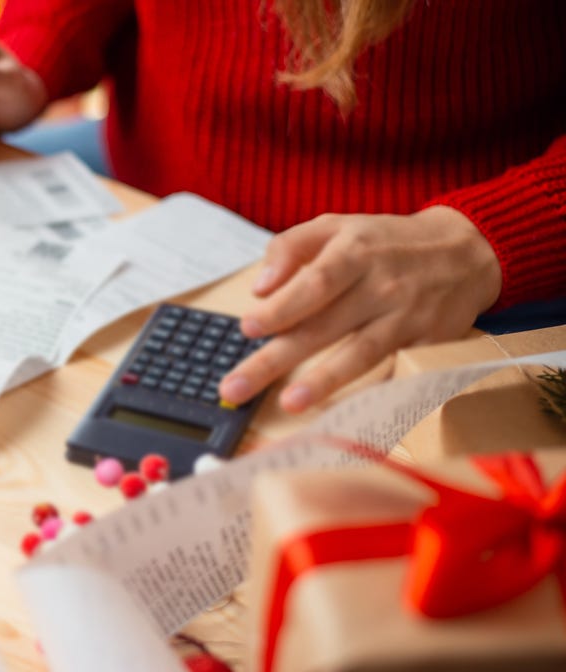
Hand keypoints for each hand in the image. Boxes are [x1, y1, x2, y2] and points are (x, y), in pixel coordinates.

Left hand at [218, 206, 502, 412]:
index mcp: (354, 252)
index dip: (282, 308)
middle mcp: (382, 285)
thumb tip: (259, 288)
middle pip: (323, 327)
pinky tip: (343, 415)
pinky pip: (392, 371)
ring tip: (288, 404)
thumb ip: (290, 247)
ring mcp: (407, 317)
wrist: (466, 252)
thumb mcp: (336, 226)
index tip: (248, 329)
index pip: (314, 283)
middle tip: (234, 388)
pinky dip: (369, 394)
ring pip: (360, 354)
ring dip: (322, 382)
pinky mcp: (428, 344)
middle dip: (275, 360)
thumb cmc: (385, 242)